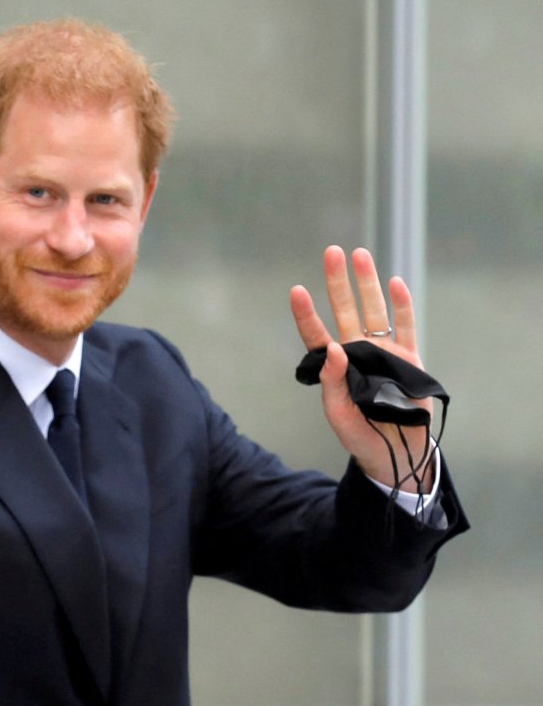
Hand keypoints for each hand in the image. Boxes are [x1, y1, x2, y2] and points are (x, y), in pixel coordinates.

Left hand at [289, 245, 433, 491]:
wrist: (395, 452)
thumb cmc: (360, 435)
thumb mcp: (338, 413)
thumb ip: (332, 382)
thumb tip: (332, 347)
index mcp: (334, 367)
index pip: (316, 335)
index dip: (306, 314)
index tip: (297, 290)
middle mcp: (357, 353)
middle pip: (345, 310)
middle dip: (339, 282)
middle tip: (332, 252)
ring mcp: (384, 353)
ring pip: (374, 311)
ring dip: (368, 284)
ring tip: (360, 255)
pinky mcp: (409, 358)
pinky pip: (405, 326)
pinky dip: (401, 305)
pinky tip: (395, 282)